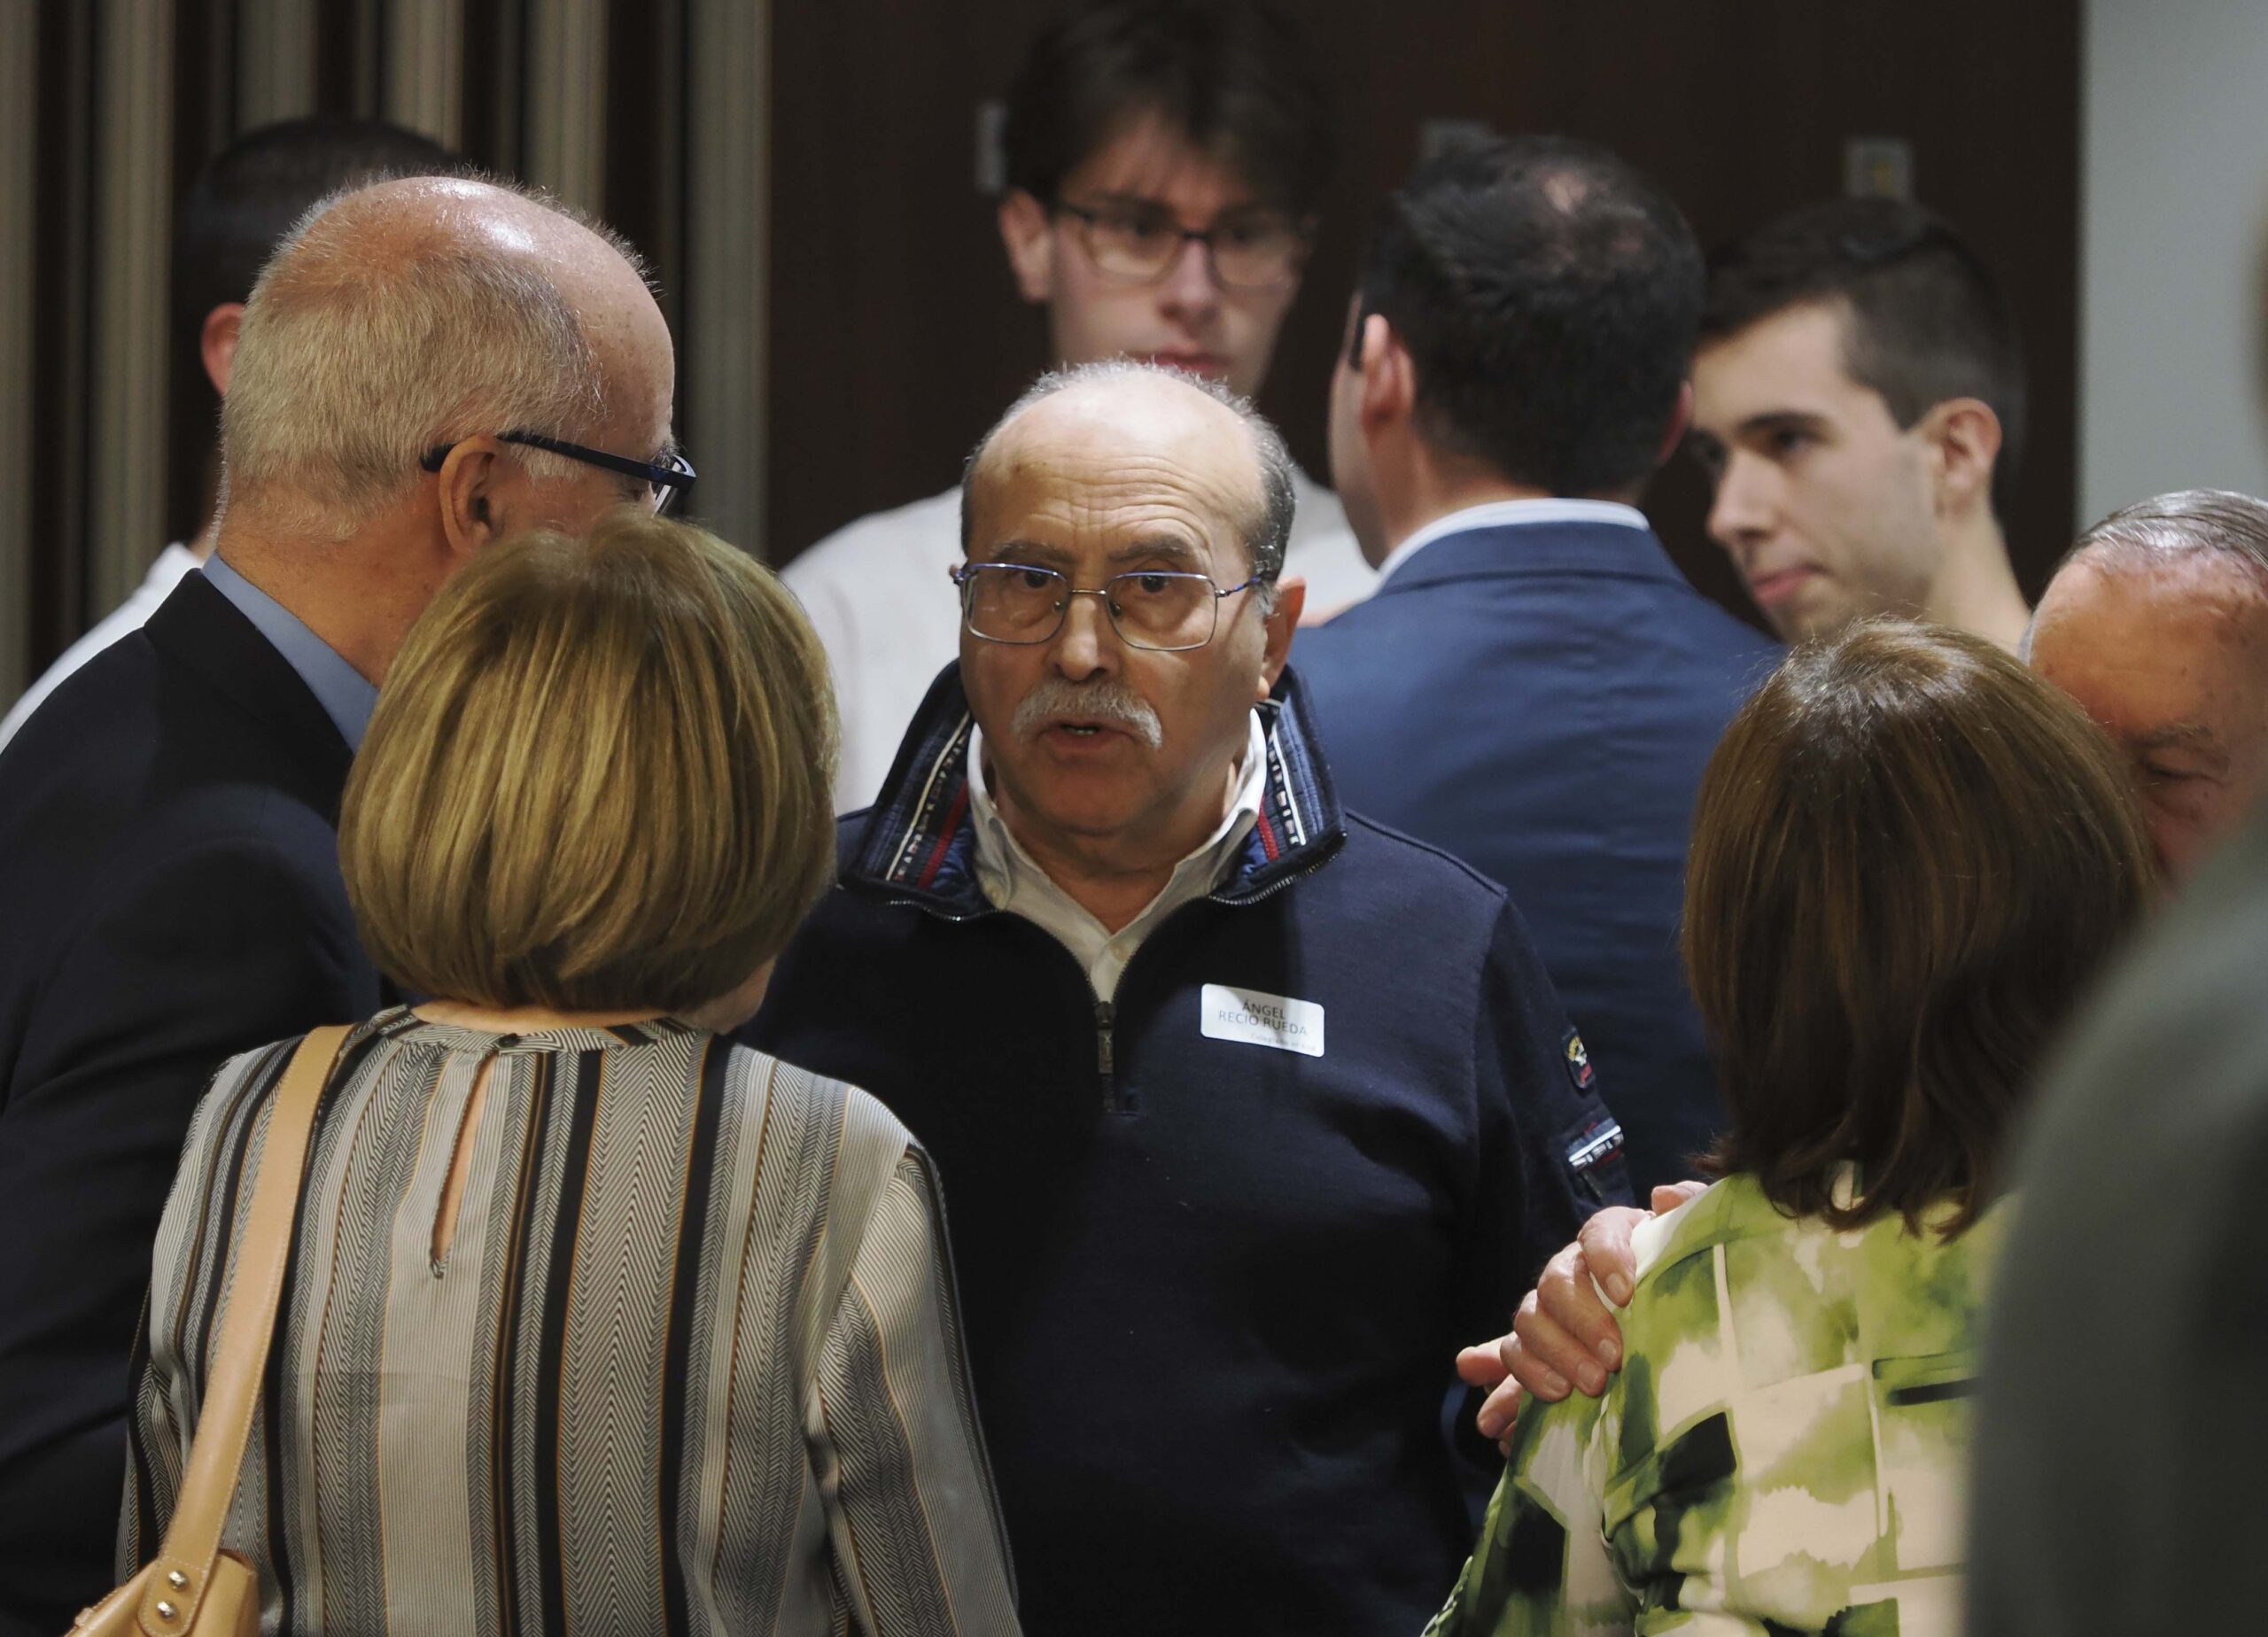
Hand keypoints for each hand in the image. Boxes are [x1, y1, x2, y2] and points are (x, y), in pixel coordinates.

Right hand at [1461, 1183, 1704, 1451]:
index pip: (1598, 1232)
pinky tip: (1498, 1422)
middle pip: (1556, 1283)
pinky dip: (1504, 1391)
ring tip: (1578, 1389)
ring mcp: (1551, 1313)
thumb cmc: (1692, 1282)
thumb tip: (1664, 1196)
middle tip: (1611, 1362)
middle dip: (1579, 1322)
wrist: (1684, 1329)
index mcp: (1612, 1240)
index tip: (1627, 1293)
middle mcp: (1573, 1271)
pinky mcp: (1541, 1355)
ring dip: (1546, 1356)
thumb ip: (1692, 1211)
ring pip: (1527, 1322)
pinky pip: (1510, 1365)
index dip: (1607, 1258)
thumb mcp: (1699, 1246)